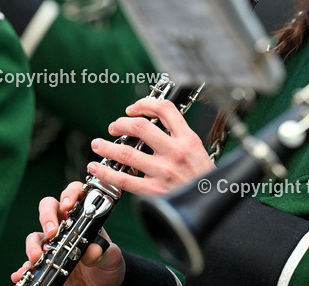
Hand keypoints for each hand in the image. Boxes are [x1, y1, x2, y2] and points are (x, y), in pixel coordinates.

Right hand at [11, 185, 125, 285]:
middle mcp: (65, 227)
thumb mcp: (112, 258)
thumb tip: (93, 250)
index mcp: (83, 219)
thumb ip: (106, 252)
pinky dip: (23, 267)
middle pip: (49, 208)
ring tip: (37, 257)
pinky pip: (28, 263)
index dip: (69, 194)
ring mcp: (52, 245)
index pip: (74, 195)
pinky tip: (22, 273)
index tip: (68, 206)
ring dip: (33, 244)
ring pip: (35, 235)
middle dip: (47, 216)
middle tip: (52, 232)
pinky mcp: (45, 264)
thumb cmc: (107, 265)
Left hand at [87, 98, 214, 195]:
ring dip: (107, 146)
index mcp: (188, 139)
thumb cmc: (204, 179)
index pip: (165, 110)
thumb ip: (179, 138)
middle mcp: (175, 152)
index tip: (133, 109)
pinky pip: (124, 179)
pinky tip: (97, 168)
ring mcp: (163, 171)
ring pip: (127, 152)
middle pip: (140, 127)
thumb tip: (155, 127)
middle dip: (121, 124)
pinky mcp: (154, 190)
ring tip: (98, 144)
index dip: (144, 104)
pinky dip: (106, 173)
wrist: (212, 205)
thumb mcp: (198, 151)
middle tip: (113, 127)